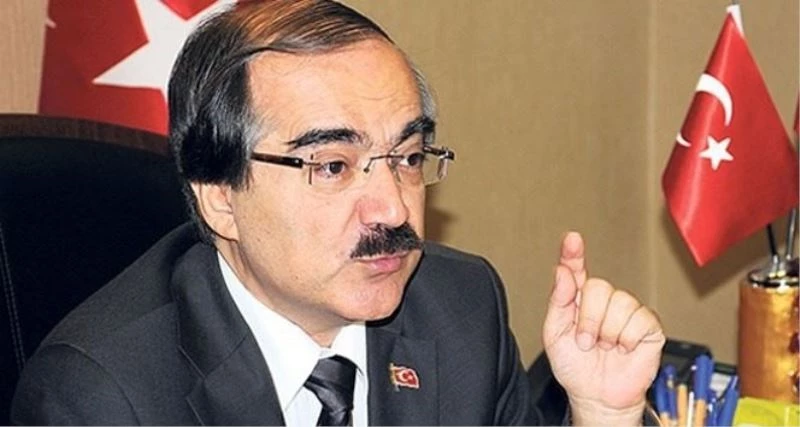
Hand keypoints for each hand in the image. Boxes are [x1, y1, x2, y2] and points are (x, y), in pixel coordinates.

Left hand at [542, 232, 664, 424]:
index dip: (574, 253)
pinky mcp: (648, 326)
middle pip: (598, 287)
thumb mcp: (555, 335)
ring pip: (620, 302)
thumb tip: (562, 271)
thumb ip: (558, 301)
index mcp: (577, 299)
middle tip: (585, 341)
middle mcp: (603, 300)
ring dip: (606, 332)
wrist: (597, 396)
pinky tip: (623, 348)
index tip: (572, 239)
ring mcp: (627, 311)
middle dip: (588, 319)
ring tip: (604, 347)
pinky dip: (627, 339)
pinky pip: (639, 319)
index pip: (576, 269)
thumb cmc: (575, 366)